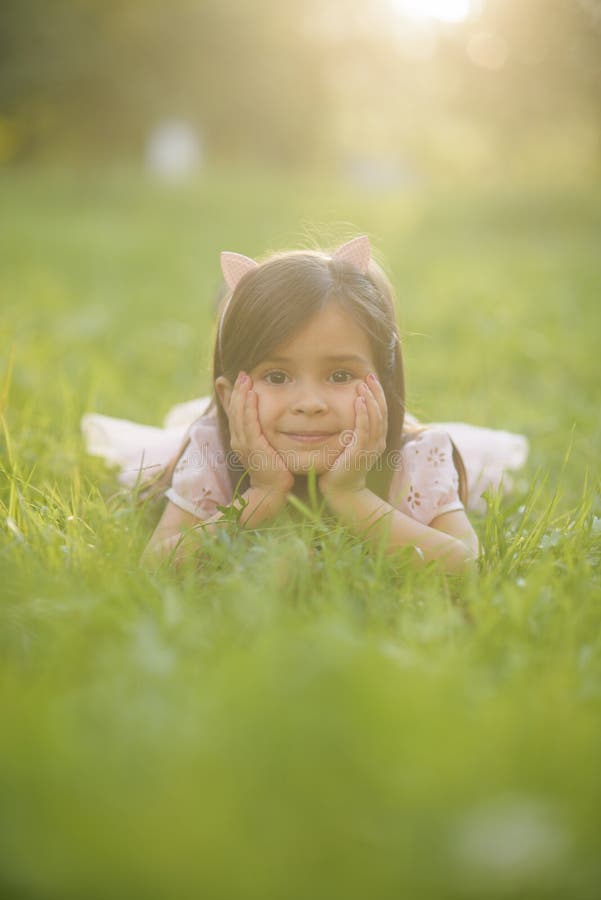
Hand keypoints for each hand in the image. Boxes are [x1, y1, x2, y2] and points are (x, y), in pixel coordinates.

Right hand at [228, 372, 294, 494]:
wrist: (271, 492)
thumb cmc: (272, 471)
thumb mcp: (265, 448)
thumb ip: (264, 434)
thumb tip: (270, 420)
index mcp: (239, 439)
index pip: (235, 412)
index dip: (236, 394)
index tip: (240, 378)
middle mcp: (238, 439)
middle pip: (235, 410)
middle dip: (238, 390)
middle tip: (242, 373)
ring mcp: (243, 443)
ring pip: (240, 414)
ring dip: (242, 394)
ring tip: (246, 378)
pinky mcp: (253, 447)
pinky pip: (249, 424)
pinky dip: (250, 408)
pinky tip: (253, 395)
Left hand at [319, 373, 387, 496]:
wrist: (342, 491)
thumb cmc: (342, 468)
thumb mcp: (351, 445)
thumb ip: (354, 430)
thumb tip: (349, 412)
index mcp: (378, 439)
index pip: (382, 412)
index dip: (378, 394)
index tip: (371, 379)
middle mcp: (378, 442)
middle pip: (382, 412)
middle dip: (376, 392)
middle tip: (368, 376)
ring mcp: (371, 448)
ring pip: (375, 419)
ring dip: (370, 400)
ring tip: (362, 385)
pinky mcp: (360, 453)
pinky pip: (364, 430)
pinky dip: (363, 415)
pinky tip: (359, 402)